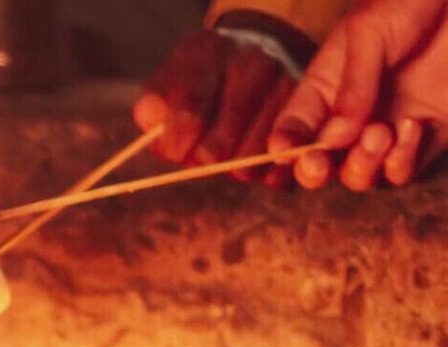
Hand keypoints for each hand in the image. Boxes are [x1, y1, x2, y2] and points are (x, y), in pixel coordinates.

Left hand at [134, 29, 295, 186]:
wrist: (257, 52)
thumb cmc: (202, 78)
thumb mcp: (170, 80)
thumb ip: (153, 106)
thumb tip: (157, 129)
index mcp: (209, 52)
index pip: (186, 117)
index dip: (174, 145)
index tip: (173, 150)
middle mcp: (254, 65)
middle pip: (215, 151)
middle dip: (200, 160)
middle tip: (201, 151)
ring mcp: (287, 89)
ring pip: (247, 166)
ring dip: (231, 169)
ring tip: (228, 150)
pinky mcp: (314, 118)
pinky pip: (280, 172)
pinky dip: (264, 174)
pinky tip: (256, 155)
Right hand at [270, 0, 447, 189]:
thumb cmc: (408, 3)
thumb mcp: (368, 34)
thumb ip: (352, 87)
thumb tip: (333, 139)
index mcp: (325, 89)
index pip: (293, 128)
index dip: (284, 148)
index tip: (286, 152)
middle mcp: (352, 116)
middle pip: (321, 165)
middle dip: (314, 171)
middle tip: (321, 161)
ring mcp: (388, 128)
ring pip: (360, 175)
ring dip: (363, 165)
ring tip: (380, 133)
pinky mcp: (429, 134)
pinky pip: (406, 169)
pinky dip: (404, 160)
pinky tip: (412, 125)